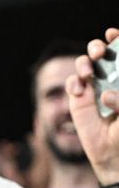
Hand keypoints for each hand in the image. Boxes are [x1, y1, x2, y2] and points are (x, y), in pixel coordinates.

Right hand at [66, 27, 118, 184]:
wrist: (113, 152)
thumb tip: (104, 95)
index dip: (118, 38)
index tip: (113, 35)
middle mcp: (110, 75)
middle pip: (101, 51)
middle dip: (97, 47)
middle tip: (99, 54)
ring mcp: (93, 85)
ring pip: (85, 63)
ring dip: (84, 62)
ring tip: (87, 74)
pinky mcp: (78, 99)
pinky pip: (72, 83)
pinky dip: (73, 83)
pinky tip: (79, 91)